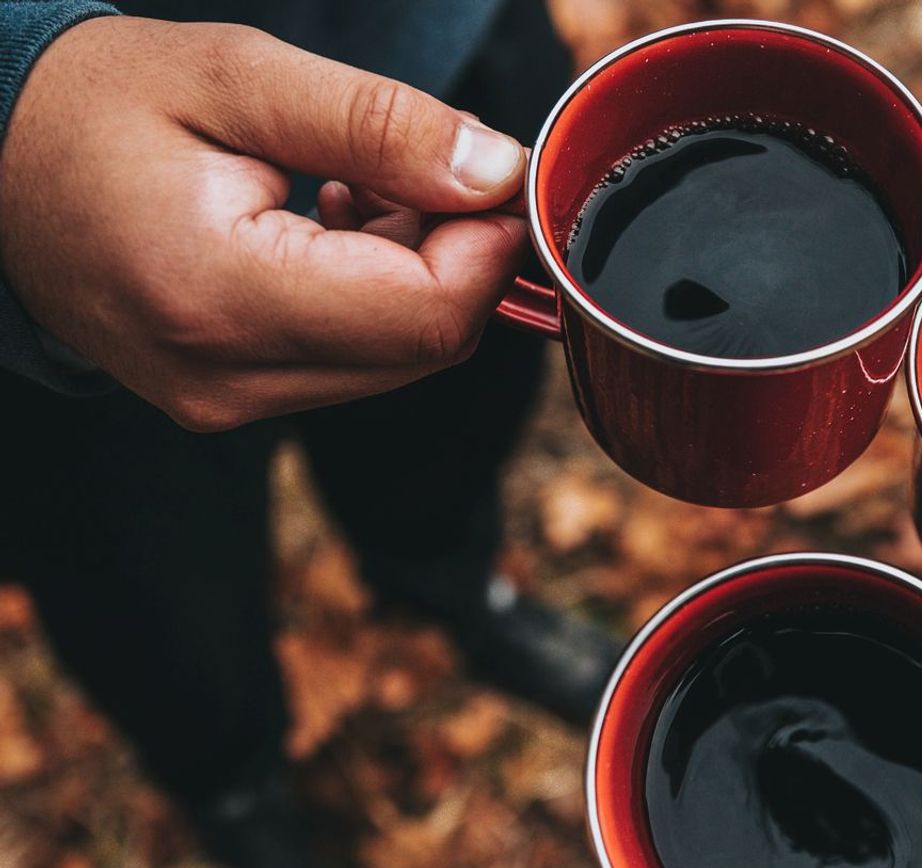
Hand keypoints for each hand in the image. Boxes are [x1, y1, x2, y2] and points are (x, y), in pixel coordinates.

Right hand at [0, 17, 529, 429]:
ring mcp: (223, 402)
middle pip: (423, 345)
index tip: (495, 175)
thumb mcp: (239, 78)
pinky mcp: (227, 400)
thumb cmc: (93, 105)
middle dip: (456, 254)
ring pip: (396, 358)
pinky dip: (370, 295)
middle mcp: (224, 378)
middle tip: (422, 164)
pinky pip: (350, 361)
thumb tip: (495, 172)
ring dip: (413, 272)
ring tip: (349, 183)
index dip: (489, 246)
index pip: (425, 315)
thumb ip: (378, 126)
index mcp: (218, 296)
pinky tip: (326, 223)